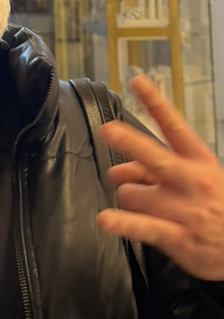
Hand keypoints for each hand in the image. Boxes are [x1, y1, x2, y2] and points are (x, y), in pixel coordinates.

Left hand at [97, 75, 223, 280]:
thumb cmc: (216, 204)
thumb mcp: (199, 177)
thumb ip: (156, 168)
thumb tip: (117, 171)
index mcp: (199, 161)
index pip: (174, 126)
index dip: (155, 103)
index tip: (138, 82)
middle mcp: (192, 182)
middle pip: (154, 156)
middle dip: (129, 142)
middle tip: (108, 131)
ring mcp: (185, 210)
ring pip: (132, 193)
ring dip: (128, 198)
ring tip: (144, 206)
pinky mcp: (178, 237)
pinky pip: (142, 226)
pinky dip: (122, 224)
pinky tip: (106, 220)